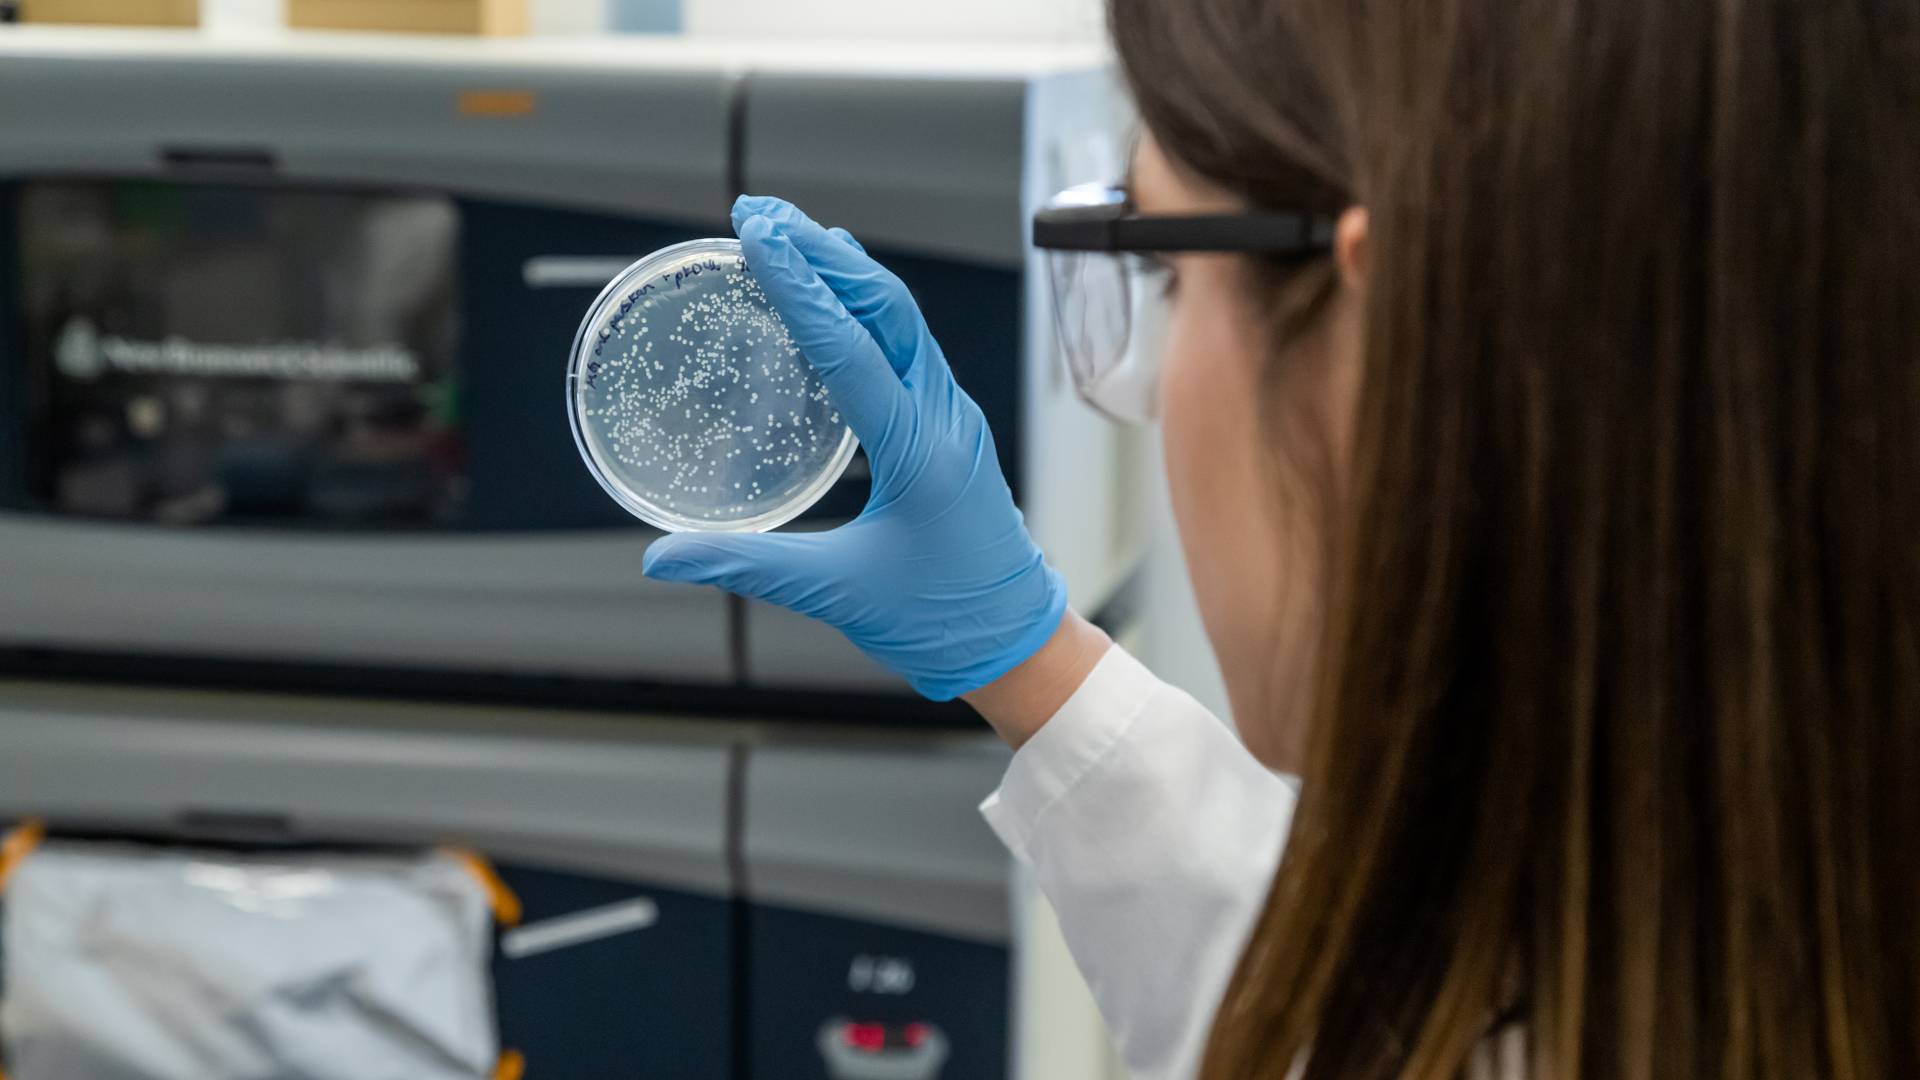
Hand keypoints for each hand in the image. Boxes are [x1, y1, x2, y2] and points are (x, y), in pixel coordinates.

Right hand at [642, 195, 1068, 701]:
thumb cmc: (937, 621)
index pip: (852, 348)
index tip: (758, 235)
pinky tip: (837, 298)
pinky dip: (869, 309)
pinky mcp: (952, 426)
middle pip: (887, 308)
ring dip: (847, 271)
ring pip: (905, 320)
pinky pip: (912, 345)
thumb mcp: (836, 594)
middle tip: (760, 213)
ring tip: (791, 233)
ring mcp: (955, 416)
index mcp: (918, 452)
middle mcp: (945, 418)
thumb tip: (659, 557)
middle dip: (821, 253)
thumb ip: (748, 565)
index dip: (801, 287)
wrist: (1014, 641)